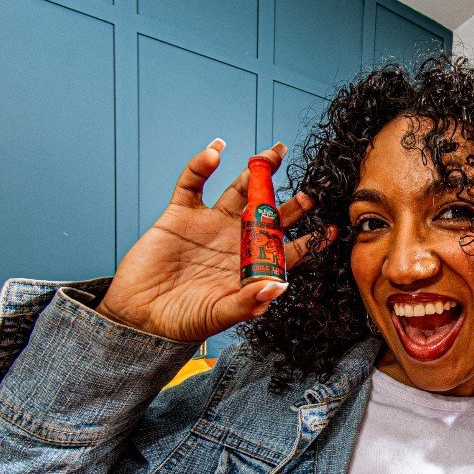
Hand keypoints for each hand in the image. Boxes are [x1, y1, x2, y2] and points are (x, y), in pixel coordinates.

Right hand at [96, 140, 331, 342]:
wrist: (141, 317)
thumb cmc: (183, 322)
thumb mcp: (219, 315)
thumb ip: (249, 302)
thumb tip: (278, 287)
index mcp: (249, 267)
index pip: (286, 250)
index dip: (309, 240)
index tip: (332, 228)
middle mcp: (234, 242)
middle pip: (268, 214)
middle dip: (290, 199)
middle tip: (312, 184)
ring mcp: (209, 225)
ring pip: (238, 190)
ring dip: (255, 171)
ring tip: (275, 153)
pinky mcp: (180, 214)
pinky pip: (193, 182)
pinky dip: (202, 165)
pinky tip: (216, 151)